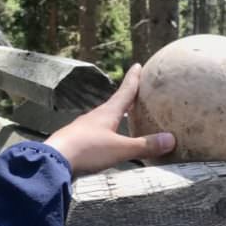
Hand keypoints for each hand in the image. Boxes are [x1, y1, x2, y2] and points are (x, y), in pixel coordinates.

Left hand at [45, 64, 175, 176]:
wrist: (54, 160)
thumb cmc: (88, 150)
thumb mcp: (120, 149)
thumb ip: (144, 145)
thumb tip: (171, 139)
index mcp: (107, 113)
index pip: (125, 92)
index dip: (133, 79)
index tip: (138, 65)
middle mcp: (95, 117)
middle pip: (114, 104)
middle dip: (125, 97)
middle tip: (135, 91)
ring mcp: (84, 129)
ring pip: (103, 119)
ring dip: (114, 116)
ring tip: (123, 117)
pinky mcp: (77, 142)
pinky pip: (96, 133)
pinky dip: (105, 132)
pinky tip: (106, 140)